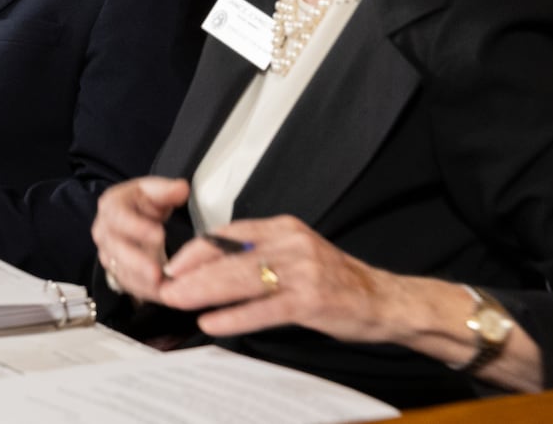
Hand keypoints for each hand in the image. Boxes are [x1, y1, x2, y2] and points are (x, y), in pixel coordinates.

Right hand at [92, 176, 189, 302]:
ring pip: (122, 271)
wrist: (135, 218)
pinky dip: (146, 292)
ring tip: (163, 289)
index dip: (136, 227)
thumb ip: (166, 190)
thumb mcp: (154, 191)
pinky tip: (164, 296)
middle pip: (116, 249)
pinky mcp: (117, 272)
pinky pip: (129, 286)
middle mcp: (104, 232)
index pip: (118, 217)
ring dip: (142, 282)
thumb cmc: (144, 203)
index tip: (159, 235)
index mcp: (110, 207)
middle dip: (137, 262)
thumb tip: (181, 189)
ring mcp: (108, 254)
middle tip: (157, 272)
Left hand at [158, 215, 400, 343]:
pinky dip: (236, 316)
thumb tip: (211, 264)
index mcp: (284, 228)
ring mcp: (304, 272)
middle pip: (231, 256)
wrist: (386, 301)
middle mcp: (293, 244)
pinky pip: (266, 309)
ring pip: (243, 279)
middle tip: (166, 286)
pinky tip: (213, 323)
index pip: (229, 233)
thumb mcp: (295, 254)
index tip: (173, 264)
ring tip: (180, 301)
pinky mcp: (313, 301)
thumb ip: (259, 253)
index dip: (197, 249)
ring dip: (206, 291)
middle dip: (193, 273)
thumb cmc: (336, 280)